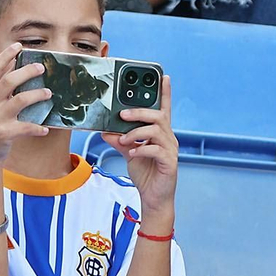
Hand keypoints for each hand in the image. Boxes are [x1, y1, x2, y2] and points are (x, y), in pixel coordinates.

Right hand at [0, 43, 51, 166]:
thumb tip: (14, 65)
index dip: (5, 55)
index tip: (19, 45)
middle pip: (9, 81)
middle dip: (27, 71)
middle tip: (42, 67)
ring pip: (20, 100)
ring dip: (37, 95)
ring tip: (49, 93)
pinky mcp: (5, 133)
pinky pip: (26, 127)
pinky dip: (37, 127)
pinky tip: (46, 128)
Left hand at [102, 75, 177, 222]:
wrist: (154, 198)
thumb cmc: (146, 174)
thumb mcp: (129, 153)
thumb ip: (119, 140)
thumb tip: (105, 130)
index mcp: (160, 133)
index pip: (164, 109)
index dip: (165, 93)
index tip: (163, 77)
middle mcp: (168, 139)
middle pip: (158, 116)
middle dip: (139, 112)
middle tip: (123, 115)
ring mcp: (170, 150)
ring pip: (157, 130)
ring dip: (136, 132)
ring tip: (124, 140)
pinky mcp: (170, 162)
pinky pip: (156, 149)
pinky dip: (141, 149)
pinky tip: (132, 153)